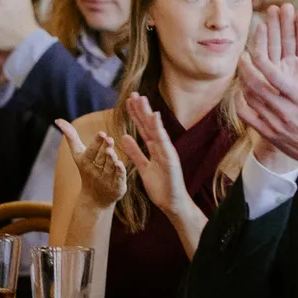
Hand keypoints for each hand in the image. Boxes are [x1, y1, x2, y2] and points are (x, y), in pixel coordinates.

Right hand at [55, 119, 127, 212]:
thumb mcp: (78, 154)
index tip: (102, 133)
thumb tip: (58, 120)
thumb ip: (71, 137)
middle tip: (109, 138)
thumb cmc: (87, 170)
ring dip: (111, 158)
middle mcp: (95, 170)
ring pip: (109, 167)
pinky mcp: (116, 187)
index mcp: (86, 161)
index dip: (96, 142)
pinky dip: (119, 172)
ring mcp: (105, 179)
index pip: (91, 150)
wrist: (94, 198)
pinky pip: (118, 178)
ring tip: (112, 150)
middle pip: (100, 157)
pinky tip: (121, 164)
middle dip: (104, 148)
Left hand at [119, 94, 189, 219]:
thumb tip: (124, 137)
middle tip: (134, 93)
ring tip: (142, 99)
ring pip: (156, 129)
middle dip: (142, 109)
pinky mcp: (170, 159)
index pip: (144, 128)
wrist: (173, 203)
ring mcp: (167, 151)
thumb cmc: (161, 186)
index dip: (137, 114)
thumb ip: (135, 153)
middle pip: (150, 125)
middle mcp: (162, 147)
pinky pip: (163, 142)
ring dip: (149, 113)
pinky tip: (154, 116)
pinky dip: (159, 129)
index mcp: (155, 148)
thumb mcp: (144, 167)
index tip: (129, 101)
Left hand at [236, 9, 297, 188]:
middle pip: (256, 85)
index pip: (274, 76)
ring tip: (243, 71)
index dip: (260, 60)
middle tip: (243, 57)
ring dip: (243, 83)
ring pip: (250, 99)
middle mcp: (285, 110)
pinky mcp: (269, 134)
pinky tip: (242, 94)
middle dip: (245, 68)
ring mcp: (275, 123)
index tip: (253, 50)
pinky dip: (240, 104)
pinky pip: (247, 117)